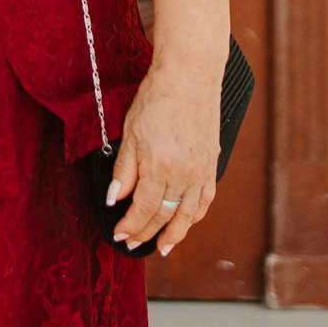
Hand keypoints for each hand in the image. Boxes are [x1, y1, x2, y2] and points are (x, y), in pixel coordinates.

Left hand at [106, 60, 219, 254]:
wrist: (189, 78)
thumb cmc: (156, 100)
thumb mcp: (130, 133)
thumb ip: (124, 170)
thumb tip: (115, 198)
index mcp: (160, 168)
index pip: (144, 209)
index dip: (130, 225)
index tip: (119, 235)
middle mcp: (183, 175)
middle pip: (164, 215)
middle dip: (146, 233)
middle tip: (133, 244)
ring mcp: (201, 172)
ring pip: (188, 214)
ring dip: (175, 234)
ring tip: (162, 248)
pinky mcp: (212, 165)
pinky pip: (205, 199)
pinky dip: (195, 215)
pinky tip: (188, 222)